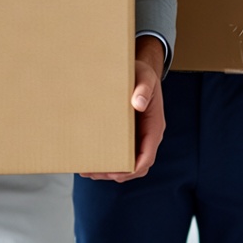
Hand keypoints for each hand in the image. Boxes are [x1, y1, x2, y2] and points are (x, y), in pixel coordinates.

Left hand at [80, 35, 164, 182]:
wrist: (141, 69)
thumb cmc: (143, 74)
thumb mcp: (145, 77)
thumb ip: (143, 89)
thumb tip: (138, 104)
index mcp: (154, 126)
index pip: (148, 155)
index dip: (134, 167)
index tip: (117, 174)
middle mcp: (147, 135)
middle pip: (136, 164)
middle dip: (117, 173)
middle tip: (94, 172)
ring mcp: (138, 136)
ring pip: (127, 161)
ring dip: (109, 169)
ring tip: (88, 170)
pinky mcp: (128, 133)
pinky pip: (121, 151)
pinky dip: (108, 158)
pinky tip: (92, 158)